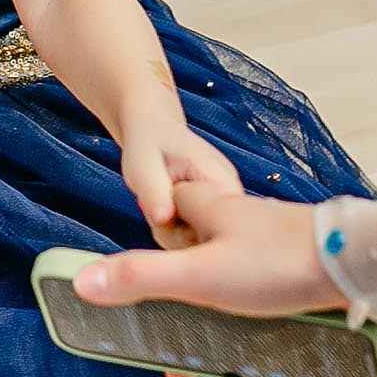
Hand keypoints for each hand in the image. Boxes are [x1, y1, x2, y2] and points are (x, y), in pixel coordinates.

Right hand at [75, 174, 342, 376]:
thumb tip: (81, 282)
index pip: (173, 210)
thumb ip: (142, 278)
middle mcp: (246, 235)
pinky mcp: (313, 288)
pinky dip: (279, 362)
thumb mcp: (199, 276)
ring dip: (235, 355)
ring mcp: (281, 261)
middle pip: (205, 276)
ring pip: (246, 311)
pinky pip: (286, 329)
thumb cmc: (278, 263)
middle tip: (183, 365)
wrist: (363, 266)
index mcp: (213, 217)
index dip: (155, 238)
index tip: (144, 279)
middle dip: (192, 326)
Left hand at [116, 119, 241, 247]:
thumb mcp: (144, 166)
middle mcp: (232, 195)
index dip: (191, 235)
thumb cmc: (148, 144)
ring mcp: (227, 206)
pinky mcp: (217, 215)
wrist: (153, 132)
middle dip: (181, 238)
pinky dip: (180, 234)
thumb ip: (154, 192)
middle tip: (159, 212)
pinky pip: (200, 238)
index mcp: (222, 181)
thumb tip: (163, 219)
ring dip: (177, 236)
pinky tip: (168, 217)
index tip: (165, 217)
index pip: (223, 229)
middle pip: (216, 242)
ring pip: (206, 243)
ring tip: (162, 210)